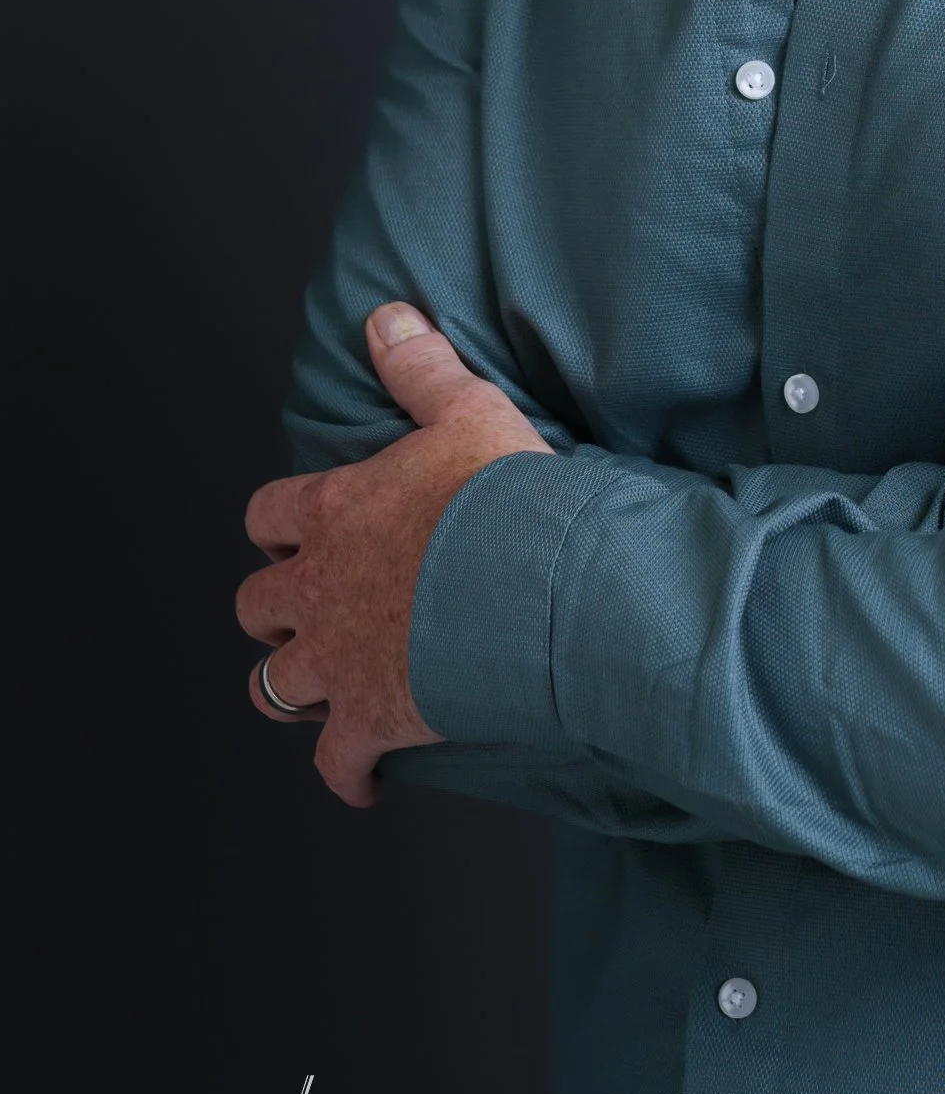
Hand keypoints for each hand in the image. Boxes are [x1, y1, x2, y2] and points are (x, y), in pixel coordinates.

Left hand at [236, 305, 550, 805]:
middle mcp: (319, 587)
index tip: (302, 529)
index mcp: (335, 511)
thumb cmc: (506, 498)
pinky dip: (345, 773)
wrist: (539, 584)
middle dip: (276, 607)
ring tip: (320, 689)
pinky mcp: (370, 718)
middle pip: (257, 603)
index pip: (268, 514)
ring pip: (272, 685)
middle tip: (311, 607)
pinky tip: (363, 776)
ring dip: (292, 686)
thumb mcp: (468, 410)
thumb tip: (386, 317)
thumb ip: (420, 367)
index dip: (281, 523)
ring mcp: (338, 658)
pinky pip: (335, 763)